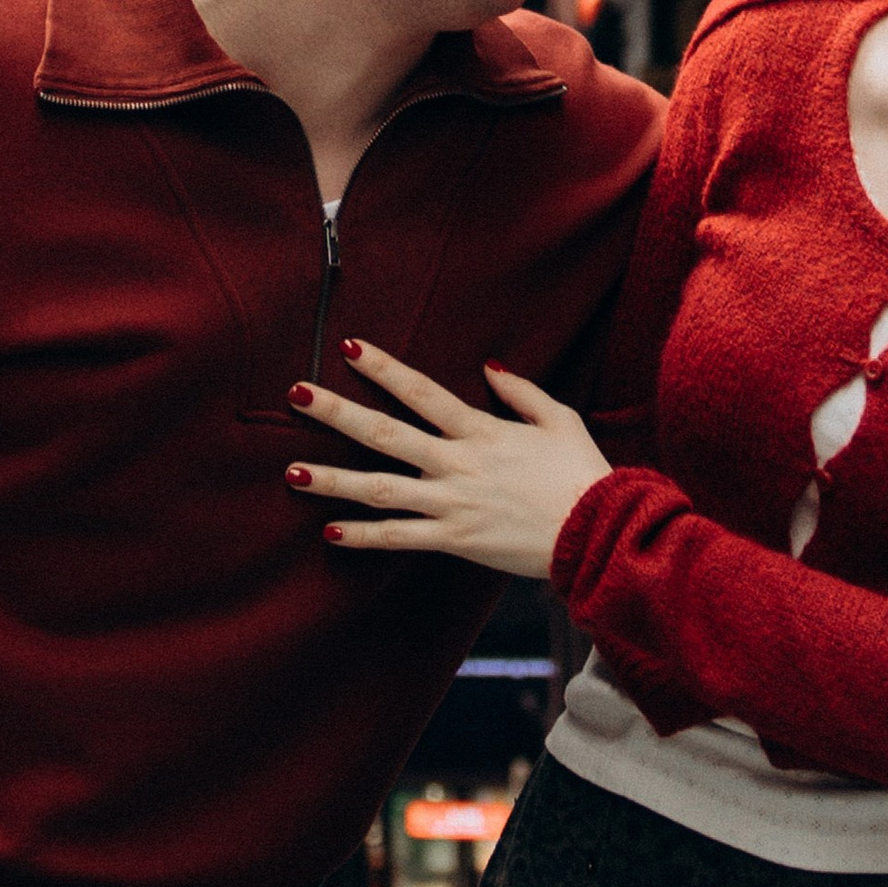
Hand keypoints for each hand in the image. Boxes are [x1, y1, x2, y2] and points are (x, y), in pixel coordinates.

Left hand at [287, 339, 609, 579]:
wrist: (596, 532)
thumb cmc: (581, 474)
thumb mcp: (559, 420)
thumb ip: (521, 393)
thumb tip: (490, 367)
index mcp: (480, 430)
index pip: (421, 392)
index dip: (383, 368)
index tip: (348, 347)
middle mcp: (457, 463)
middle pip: (385, 434)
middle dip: (337, 414)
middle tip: (296, 395)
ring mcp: (451, 503)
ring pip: (380, 489)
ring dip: (333, 480)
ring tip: (291, 471)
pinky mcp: (454, 539)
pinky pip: (400, 537)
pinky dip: (364, 536)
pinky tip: (330, 531)